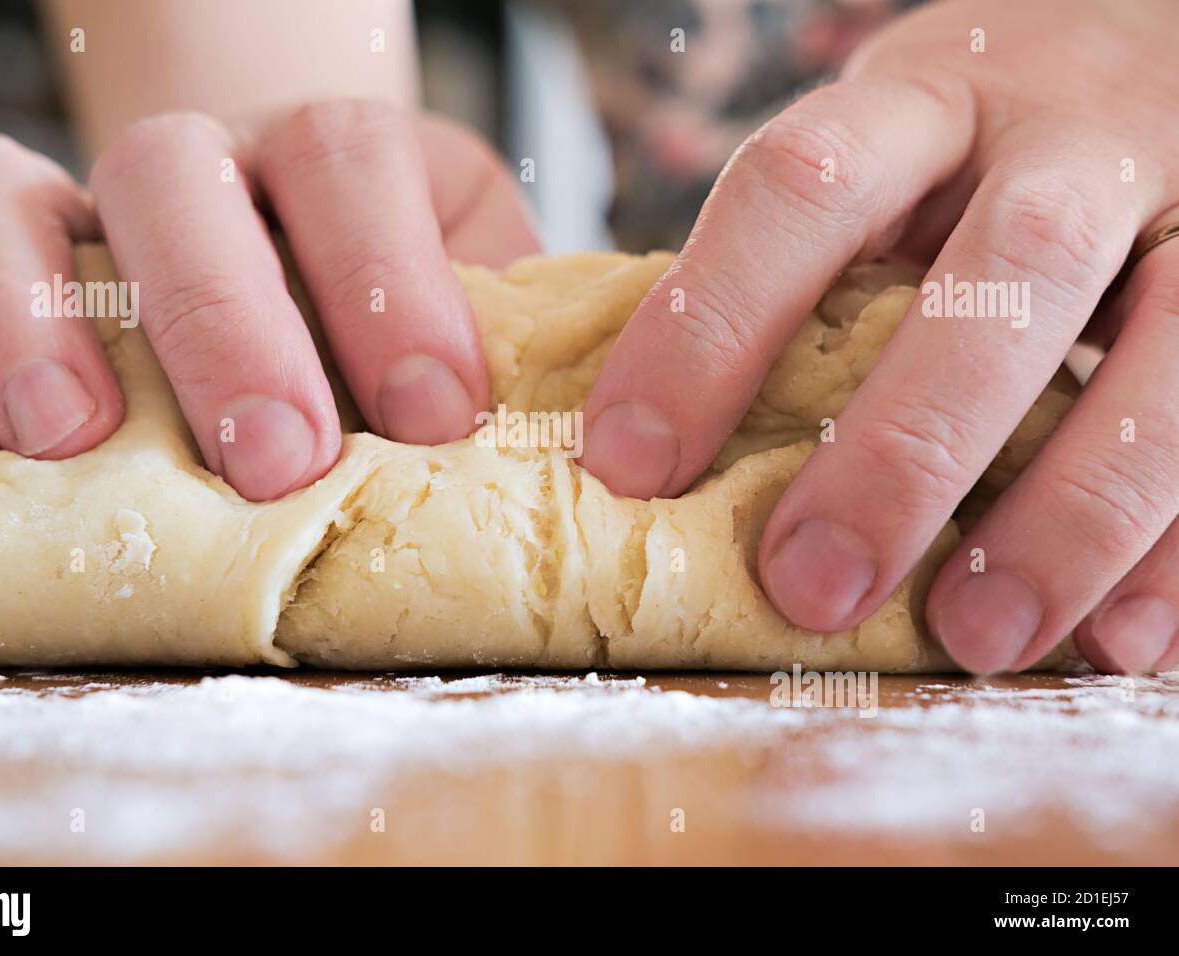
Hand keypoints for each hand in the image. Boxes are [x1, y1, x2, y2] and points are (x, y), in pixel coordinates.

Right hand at [0, 100, 538, 500]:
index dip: (392, 278)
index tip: (437, 415)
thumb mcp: (474, 329)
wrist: (306, 284)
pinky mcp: (0, 271)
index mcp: (334, 166)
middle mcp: (202, 167)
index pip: (352, 160)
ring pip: (6, 196)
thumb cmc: (402, 333)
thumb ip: (505, 360)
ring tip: (72, 439)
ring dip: (32, 314)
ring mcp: (83, 211)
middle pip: (178, 177)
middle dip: (225, 319)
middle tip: (276, 459)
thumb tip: (573, 454)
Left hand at [579, 0, 1178, 673]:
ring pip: (1173, 343)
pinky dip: (1178, 547)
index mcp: (924, 102)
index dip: (707, 325)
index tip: (630, 463)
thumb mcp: (874, 170)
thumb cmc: (962, 153)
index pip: (803, 187)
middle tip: (812, 586)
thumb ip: (794, 281)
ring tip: (976, 636)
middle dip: (905, 448)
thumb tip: (648, 451)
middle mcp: (1065, 136)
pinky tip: (1115, 639)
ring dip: (1070, 512)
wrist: (1138, 57)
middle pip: (1008, 272)